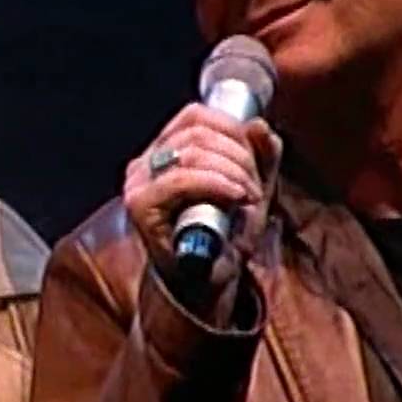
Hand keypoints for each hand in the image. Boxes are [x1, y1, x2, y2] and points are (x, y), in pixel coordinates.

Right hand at [123, 103, 281, 311]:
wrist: (205, 285)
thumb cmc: (224, 237)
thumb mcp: (252, 189)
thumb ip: (262, 156)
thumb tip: (258, 124)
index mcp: (165, 151)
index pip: (195, 115)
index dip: (232, 128)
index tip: (254, 158)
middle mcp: (145, 163)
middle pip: (196, 132)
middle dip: (238, 155)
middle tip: (254, 186)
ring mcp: (138, 183)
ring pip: (191, 151)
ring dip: (232, 171)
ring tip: (248, 196)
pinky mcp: (140, 205)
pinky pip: (179, 179)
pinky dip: (214, 183)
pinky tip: (235, 197)